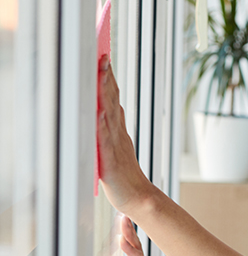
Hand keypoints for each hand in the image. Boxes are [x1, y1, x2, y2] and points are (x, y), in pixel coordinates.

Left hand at [97, 56, 152, 214]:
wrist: (139, 199)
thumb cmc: (125, 175)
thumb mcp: (118, 147)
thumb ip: (113, 129)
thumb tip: (107, 109)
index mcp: (119, 131)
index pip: (113, 99)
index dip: (108, 78)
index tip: (103, 57)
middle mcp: (118, 134)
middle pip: (112, 101)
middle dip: (106, 79)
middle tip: (102, 56)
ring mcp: (116, 146)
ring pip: (110, 115)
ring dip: (105, 95)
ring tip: (101, 75)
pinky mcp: (111, 161)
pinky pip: (107, 141)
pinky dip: (104, 126)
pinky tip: (100, 113)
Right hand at [118, 215, 185, 255]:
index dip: (129, 250)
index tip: (121, 238)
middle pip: (135, 246)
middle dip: (129, 232)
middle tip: (123, 217)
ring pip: (135, 244)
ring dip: (129, 231)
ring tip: (123, 216)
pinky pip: (134, 246)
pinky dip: (129, 236)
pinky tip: (126, 227)